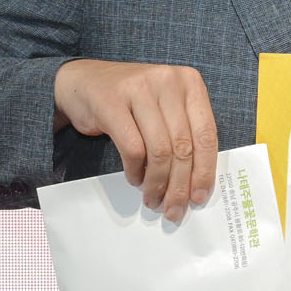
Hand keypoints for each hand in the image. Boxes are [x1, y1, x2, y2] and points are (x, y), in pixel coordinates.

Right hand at [52, 59, 218, 222]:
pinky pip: (133, 148)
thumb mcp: (166, 107)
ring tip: (153, 199)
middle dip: (179, 185)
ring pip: (160, 151)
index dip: (204, 171)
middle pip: (183, 146)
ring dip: (157, 183)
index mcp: (190, 82)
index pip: (205, 134)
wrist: (85, 81)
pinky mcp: (112, 102)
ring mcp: (140, 89)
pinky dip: (136, 171)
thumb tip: (195, 182)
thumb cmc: (132, 101)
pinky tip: (135, 180)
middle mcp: (168, 81)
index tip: (199, 197)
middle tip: (174, 209)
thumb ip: (185, 133)